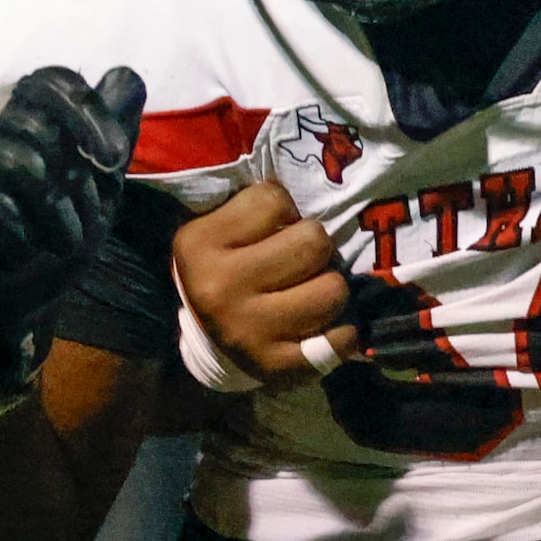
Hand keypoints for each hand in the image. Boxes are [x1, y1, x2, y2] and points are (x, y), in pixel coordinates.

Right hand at [0, 66, 144, 417]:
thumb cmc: (40, 248)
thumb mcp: (89, 194)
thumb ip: (107, 140)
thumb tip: (127, 75)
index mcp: (5, 120)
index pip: (47, 80)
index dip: (88, 109)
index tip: (114, 156)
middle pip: (34, 118)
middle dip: (78, 178)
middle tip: (89, 224)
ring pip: (18, 160)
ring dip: (57, 212)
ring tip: (66, 244)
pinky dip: (23, 236)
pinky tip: (24, 254)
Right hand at [172, 182, 356, 391]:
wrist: (210, 338)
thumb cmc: (226, 266)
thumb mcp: (219, 227)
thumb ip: (256, 204)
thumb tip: (316, 173)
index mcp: (199, 244)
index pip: (274, 199)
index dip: (282, 210)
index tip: (270, 228)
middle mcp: (218, 288)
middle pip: (313, 242)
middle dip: (314, 247)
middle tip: (300, 260)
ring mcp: (247, 332)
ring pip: (333, 290)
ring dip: (329, 287)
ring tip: (310, 290)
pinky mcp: (276, 367)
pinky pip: (341, 339)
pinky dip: (341, 330)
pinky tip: (322, 324)